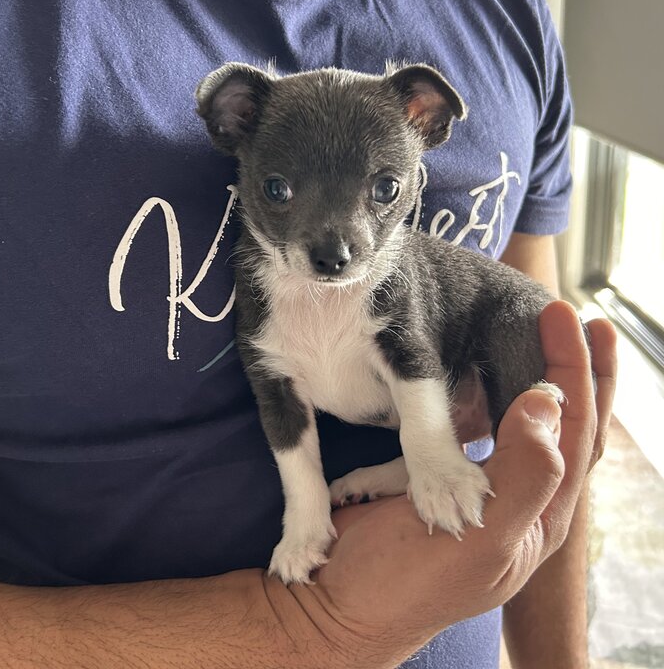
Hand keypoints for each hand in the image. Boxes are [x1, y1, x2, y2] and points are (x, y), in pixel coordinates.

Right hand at [292, 301, 615, 668]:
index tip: (569, 316)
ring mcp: (475, 485)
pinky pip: (460, 429)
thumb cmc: (408, 582)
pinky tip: (464, 370)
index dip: (577, 370)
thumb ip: (525, 475)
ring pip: (513, 419)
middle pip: (557, 421)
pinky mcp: (434, 476)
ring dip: (524, 371)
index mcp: (541, 513)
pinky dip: (467, 394)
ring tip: (531, 330)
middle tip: (568, 313)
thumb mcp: (482, 540)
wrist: (339, 602)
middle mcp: (516, 496)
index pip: (575, 429)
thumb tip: (547, 402)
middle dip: (569, 366)